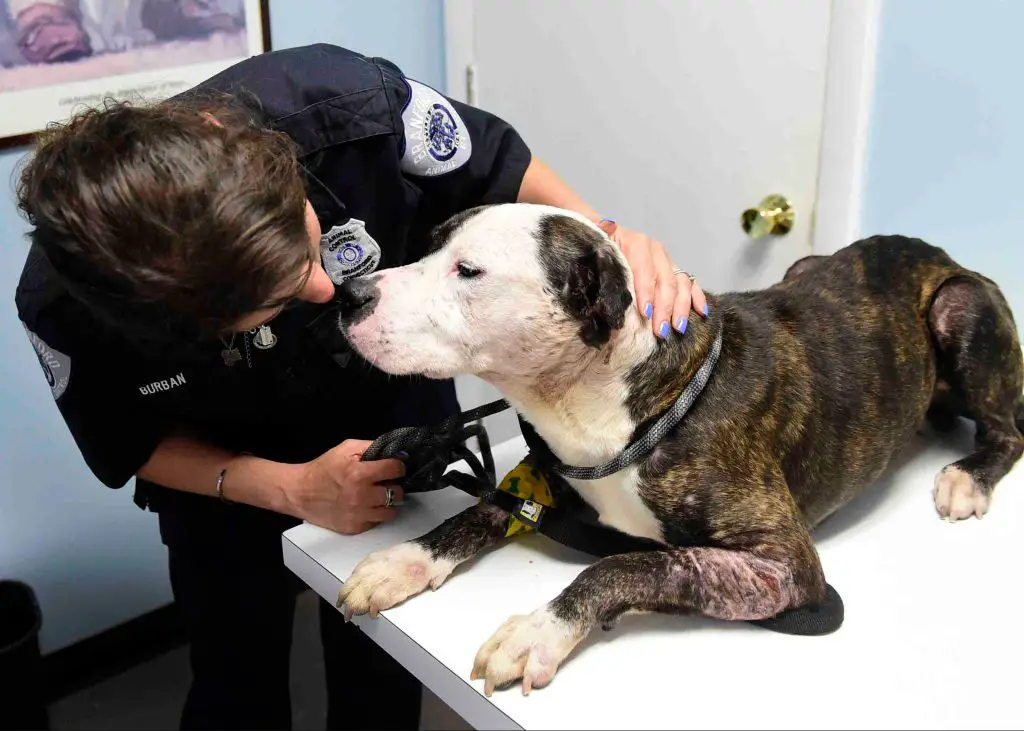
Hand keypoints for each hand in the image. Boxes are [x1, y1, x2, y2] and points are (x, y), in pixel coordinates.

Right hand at [288, 439, 405, 534]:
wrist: (299, 492)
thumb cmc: (323, 469)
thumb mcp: (345, 448)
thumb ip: (370, 447)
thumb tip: (395, 453)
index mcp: (360, 474)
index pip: (395, 470)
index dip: (397, 467)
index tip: (393, 468)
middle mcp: (362, 496)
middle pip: (397, 493)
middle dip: (394, 486)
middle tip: (385, 483)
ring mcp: (358, 515)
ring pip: (390, 512)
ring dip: (388, 503)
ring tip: (378, 497)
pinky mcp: (354, 528)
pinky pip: (376, 522)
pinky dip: (375, 514)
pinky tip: (366, 506)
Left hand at [594, 219, 707, 338]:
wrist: (603, 234)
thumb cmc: (597, 246)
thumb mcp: (595, 243)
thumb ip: (599, 238)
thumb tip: (604, 228)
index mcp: (636, 243)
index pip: (644, 268)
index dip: (645, 291)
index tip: (646, 313)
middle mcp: (655, 249)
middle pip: (665, 280)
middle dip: (664, 308)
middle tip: (660, 331)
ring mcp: (666, 260)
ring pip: (680, 283)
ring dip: (681, 307)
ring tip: (678, 328)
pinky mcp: (672, 269)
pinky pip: (690, 283)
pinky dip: (697, 297)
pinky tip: (702, 312)